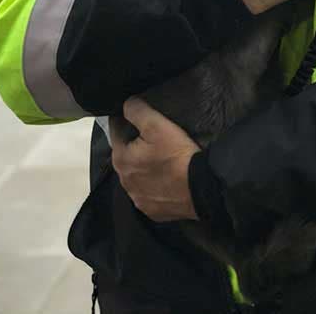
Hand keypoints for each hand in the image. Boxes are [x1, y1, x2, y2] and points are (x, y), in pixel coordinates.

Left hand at [110, 97, 199, 221]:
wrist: (200, 188)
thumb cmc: (176, 154)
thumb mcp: (157, 124)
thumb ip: (137, 110)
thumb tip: (125, 104)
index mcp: (121, 159)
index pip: (115, 131)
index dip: (124, 120)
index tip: (136, 115)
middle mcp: (124, 181)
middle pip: (125, 155)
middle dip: (133, 145)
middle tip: (152, 136)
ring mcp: (137, 198)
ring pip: (135, 176)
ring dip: (142, 167)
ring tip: (160, 158)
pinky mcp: (151, 211)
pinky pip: (147, 193)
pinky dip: (152, 185)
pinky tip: (165, 179)